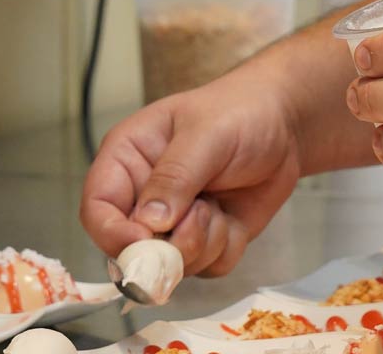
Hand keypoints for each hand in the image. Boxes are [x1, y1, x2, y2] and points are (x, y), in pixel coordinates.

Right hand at [80, 62, 301, 276]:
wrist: (285, 123)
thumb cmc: (240, 111)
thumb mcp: (206, 134)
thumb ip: (175, 175)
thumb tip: (148, 222)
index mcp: (127, 158)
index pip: (97, 208)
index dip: (113, 234)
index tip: (147, 243)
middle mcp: (143, 195)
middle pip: (130, 250)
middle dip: (169, 246)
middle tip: (204, 216)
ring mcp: (173, 222)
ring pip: (170, 266)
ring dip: (201, 245)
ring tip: (219, 205)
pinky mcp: (204, 240)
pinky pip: (205, 269)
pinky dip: (223, 250)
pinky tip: (233, 217)